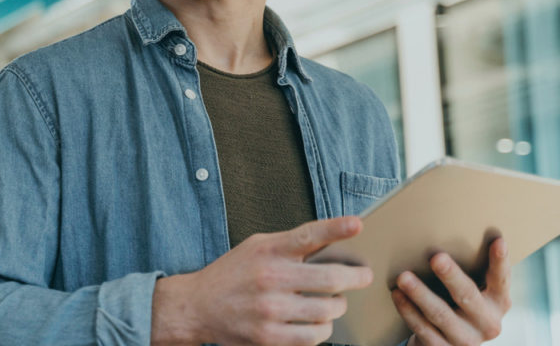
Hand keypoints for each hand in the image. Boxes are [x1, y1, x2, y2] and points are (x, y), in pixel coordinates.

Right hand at [151, 216, 373, 345]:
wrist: (197, 306)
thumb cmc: (231, 274)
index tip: (357, 224)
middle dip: (356, 277)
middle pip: (330, 278)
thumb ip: (289, 245)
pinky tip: (319, 322)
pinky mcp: (269, 336)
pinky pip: (314, 336)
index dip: (335, 228)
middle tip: (363, 276)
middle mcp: (270, 277)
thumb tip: (333, 244)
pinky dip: (323, 329)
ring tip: (334, 302)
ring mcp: (270, 309)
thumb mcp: (256, 248)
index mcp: (268, 250)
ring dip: (338, 306)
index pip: (308, 235)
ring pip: (328, 310)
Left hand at [391, 237, 512, 345]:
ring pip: (441, 314)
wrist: (446, 340)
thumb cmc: (457, 302)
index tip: (498, 240)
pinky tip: (397, 295)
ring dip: (420, 294)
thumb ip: (469, 269)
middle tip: (436, 257)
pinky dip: (408, 311)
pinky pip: (423, 329)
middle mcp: (488, 323)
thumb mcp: (472, 288)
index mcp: (499, 302)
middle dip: (451, 276)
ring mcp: (466, 339)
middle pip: (467, 296)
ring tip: (403, 277)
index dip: (500, 261)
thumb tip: (446, 230)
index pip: (501, 279)